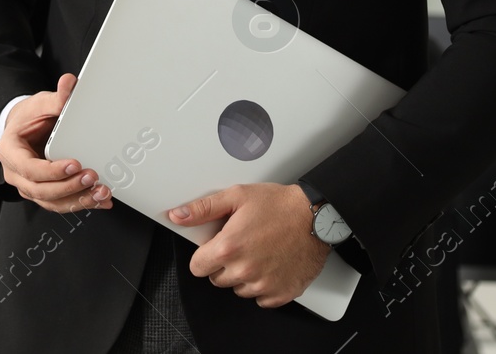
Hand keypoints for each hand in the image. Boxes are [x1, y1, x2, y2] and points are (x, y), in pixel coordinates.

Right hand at [0, 73, 113, 213]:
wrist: (25, 128)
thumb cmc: (28, 118)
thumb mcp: (39, 104)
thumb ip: (56, 98)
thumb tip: (69, 84)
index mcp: (11, 152)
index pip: (29, 168)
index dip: (51, 170)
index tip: (74, 164)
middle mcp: (17, 174)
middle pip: (41, 190)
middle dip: (69, 187)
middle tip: (92, 177)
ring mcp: (31, 186)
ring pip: (53, 202)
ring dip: (79, 200)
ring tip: (100, 192)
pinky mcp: (46, 192)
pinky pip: (62, 203)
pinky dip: (82, 203)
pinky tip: (100, 200)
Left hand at [168, 183, 330, 308]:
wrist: (317, 217)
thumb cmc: (280, 205)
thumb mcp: (237, 196)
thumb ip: (203, 208)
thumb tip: (178, 215)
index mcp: (228, 248)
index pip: (197, 267)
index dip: (204, 255)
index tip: (215, 246)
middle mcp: (244, 270)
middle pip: (217, 279)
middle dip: (224, 263)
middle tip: (241, 243)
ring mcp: (263, 285)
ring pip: (238, 289)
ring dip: (243, 275)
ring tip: (258, 251)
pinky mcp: (280, 294)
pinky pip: (261, 298)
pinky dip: (263, 285)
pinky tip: (270, 264)